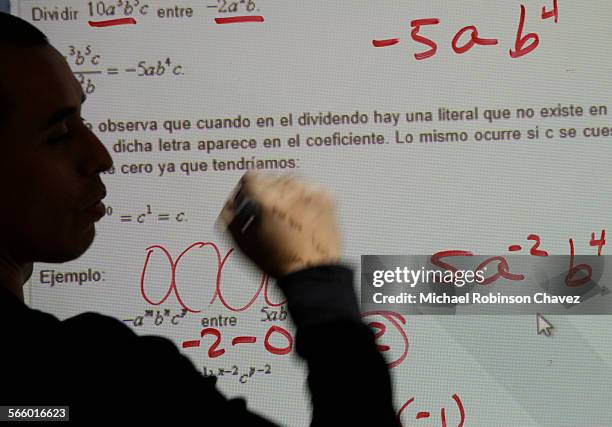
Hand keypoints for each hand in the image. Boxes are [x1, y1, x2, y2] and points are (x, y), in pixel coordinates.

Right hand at [220, 172, 339, 277]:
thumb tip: (230, 204)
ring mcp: (310, 193)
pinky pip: (308, 189)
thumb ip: (229, 218)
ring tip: (284, 214)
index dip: (244, 191)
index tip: (246, 201)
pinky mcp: (326, 198)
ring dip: (284, 193)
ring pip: (290, 181)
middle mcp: (290, 191)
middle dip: (265, 193)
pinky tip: (300, 213)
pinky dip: (302, 197)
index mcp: (267, 199)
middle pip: (269, 179)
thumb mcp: (243, 244)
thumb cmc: (281, 262)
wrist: (313, 273)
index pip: (250, 178)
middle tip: (266, 212)